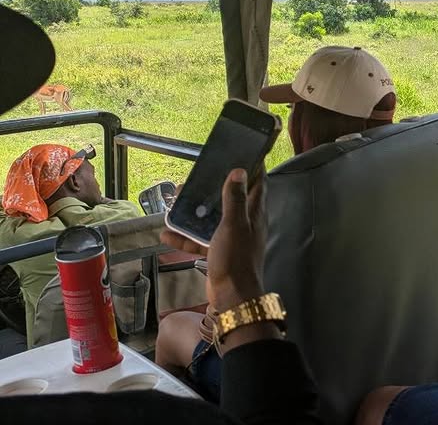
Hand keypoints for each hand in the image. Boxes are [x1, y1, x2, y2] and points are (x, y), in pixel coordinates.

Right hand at [161, 166, 266, 311]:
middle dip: (215, 187)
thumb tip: (239, 171)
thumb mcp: (234, 225)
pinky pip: (201, 241)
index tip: (240, 154)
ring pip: (213, 219)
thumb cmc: (236, 258)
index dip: (252, 168)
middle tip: (197, 177)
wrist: (231, 297)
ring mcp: (232, 239)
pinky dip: (186, 237)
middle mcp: (245, 223)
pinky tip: (166, 234)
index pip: (258, 184)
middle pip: (231, 199)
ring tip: (177, 200)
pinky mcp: (219, 253)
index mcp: (254, 214)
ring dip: (196, 211)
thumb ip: (234, 199)